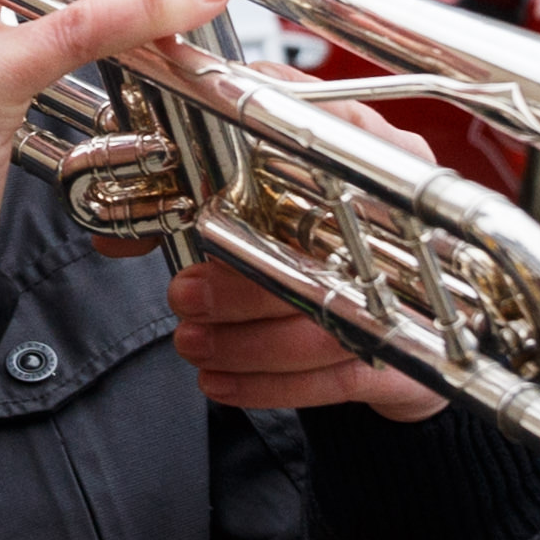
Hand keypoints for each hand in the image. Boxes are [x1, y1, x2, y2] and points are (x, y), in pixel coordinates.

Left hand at [160, 87, 444, 422]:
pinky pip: (333, 379)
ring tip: (193, 345)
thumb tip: (121, 235)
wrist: (417, 314)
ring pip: (324, 327)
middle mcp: (402, 221)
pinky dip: (269, 386)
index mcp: (371, 159)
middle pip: (323, 256)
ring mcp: (411, 295)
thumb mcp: (273, 198)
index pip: (322, 154)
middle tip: (184, 297)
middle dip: (241, 287)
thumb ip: (196, 200)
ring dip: (247, 345)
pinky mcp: (406, 358)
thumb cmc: (330, 244)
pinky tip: (223, 384)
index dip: (259, 176)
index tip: (200, 208)